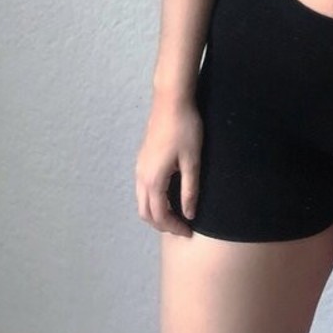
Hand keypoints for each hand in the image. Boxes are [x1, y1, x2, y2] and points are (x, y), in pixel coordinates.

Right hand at [135, 96, 202, 235]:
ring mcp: (139, 167)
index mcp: (153, 179)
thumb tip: (188, 214)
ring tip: (175, 214)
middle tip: (181, 227)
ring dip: (155, 212)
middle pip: (145, 212)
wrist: (171, 100)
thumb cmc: (185, 128)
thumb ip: (190, 189)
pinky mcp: (142, 159)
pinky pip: (142, 188)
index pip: (160, 215)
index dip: (173, 227)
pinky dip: (152, 199)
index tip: (188, 232)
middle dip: (162, 224)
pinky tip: (168, 195)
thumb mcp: (192, 160)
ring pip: (141, 200)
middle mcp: (141, 176)